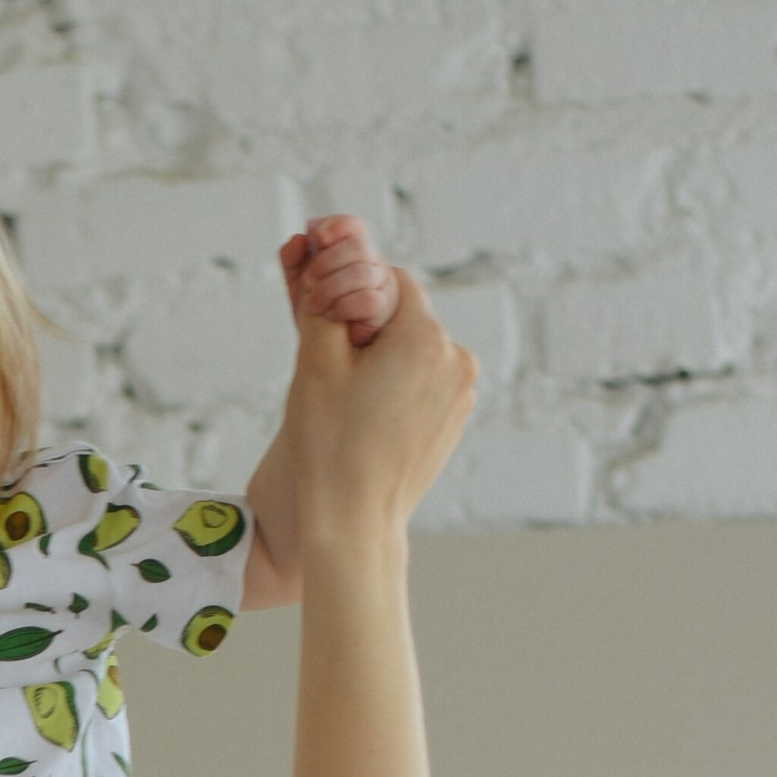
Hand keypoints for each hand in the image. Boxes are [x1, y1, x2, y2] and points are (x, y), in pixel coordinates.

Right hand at [277, 271, 475, 544]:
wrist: (355, 522)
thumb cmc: (331, 444)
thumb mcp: (315, 361)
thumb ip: (322, 297)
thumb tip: (319, 253)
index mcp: (426, 336)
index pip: (389, 279)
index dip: (352, 290)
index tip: (326, 318)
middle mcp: (457, 359)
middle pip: (403, 316)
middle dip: (365, 327)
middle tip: (330, 366)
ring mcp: (461, 394)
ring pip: (412, 351)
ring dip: (380, 359)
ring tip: (347, 400)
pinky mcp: (454, 421)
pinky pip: (422, 384)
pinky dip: (395, 387)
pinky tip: (366, 419)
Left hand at [280, 213, 398, 348]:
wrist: (328, 349)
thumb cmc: (319, 312)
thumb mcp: (298, 283)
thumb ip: (293, 259)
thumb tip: (298, 239)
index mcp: (352, 252)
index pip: (352, 227)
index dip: (337, 226)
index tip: (317, 238)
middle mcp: (371, 263)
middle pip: (357, 246)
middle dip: (326, 263)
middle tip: (308, 282)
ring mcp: (382, 285)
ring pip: (362, 273)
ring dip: (330, 289)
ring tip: (313, 306)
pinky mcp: (384, 309)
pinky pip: (368, 300)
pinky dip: (344, 307)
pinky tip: (333, 315)